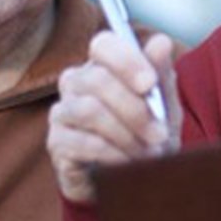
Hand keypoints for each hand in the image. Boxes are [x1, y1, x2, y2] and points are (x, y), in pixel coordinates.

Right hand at [47, 31, 180, 203]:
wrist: (136, 178)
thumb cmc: (149, 132)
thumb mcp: (164, 104)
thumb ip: (161, 72)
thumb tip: (161, 42)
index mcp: (102, 64)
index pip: (103, 44)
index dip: (126, 60)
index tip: (150, 83)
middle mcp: (75, 82)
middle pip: (97, 80)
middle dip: (134, 109)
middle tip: (160, 134)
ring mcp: (62, 112)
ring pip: (88, 110)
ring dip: (125, 134)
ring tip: (147, 153)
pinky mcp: (56, 143)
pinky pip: (82, 143)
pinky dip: (112, 154)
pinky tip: (127, 163)